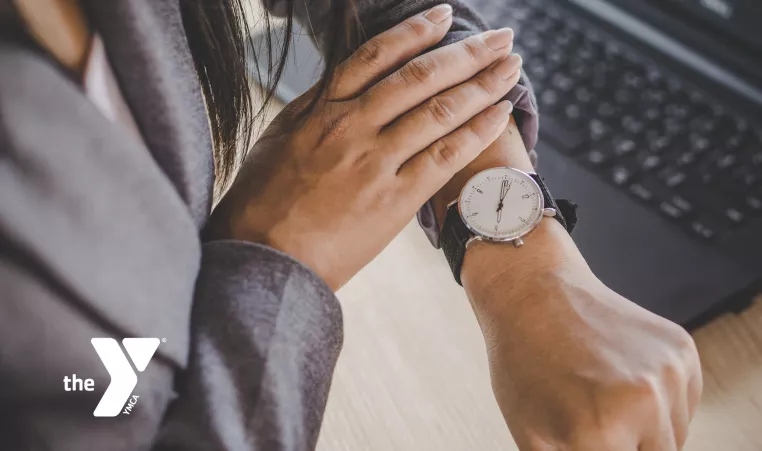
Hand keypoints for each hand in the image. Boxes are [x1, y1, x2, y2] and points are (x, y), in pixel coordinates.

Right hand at [210, 5, 523, 288]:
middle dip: (467, 52)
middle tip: (501, 37)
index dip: (417, 32)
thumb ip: (313, 109)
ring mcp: (375, 163)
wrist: (263, 258)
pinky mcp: (394, 200)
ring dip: (482, 85)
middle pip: (421, 77)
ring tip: (512, 68)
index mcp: (322, 110)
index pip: (378, 56)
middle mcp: (352, 128)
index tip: (445, 16)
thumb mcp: (277, 140)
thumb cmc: (262, 203)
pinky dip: (476, 133)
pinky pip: (444, 158)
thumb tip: (338, 83)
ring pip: (439, 112)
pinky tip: (500, 115)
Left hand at [462, 221, 702, 450]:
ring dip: (647, 435)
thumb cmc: (523, 362)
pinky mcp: (683, 352)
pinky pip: (684, 405)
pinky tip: (621, 379)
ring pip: (674, 440)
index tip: (588, 443)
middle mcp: (644, 403)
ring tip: (602, 401)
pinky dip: (660, 405)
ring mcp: (669, 374)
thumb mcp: (532, 436)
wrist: (535, 291)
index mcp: (598, 432)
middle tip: (596, 428)